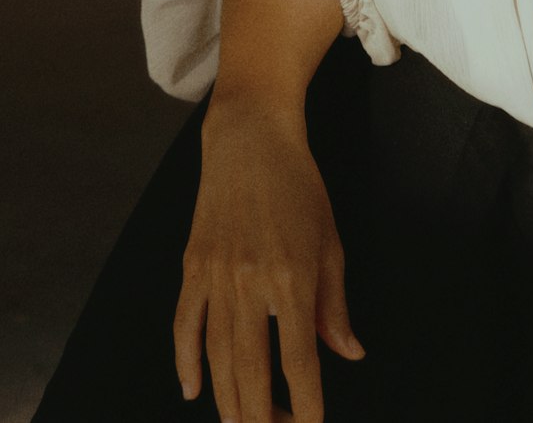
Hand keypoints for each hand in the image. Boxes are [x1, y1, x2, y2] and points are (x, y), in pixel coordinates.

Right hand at [174, 93, 363, 422]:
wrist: (250, 138)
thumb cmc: (299, 186)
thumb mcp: (330, 241)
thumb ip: (335, 305)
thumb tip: (348, 354)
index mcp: (292, 277)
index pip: (299, 362)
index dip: (306, 406)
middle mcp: (250, 282)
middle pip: (252, 372)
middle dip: (263, 418)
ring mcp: (216, 275)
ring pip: (217, 358)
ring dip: (229, 402)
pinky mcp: (192, 266)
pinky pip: (185, 326)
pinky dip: (186, 362)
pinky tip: (195, 390)